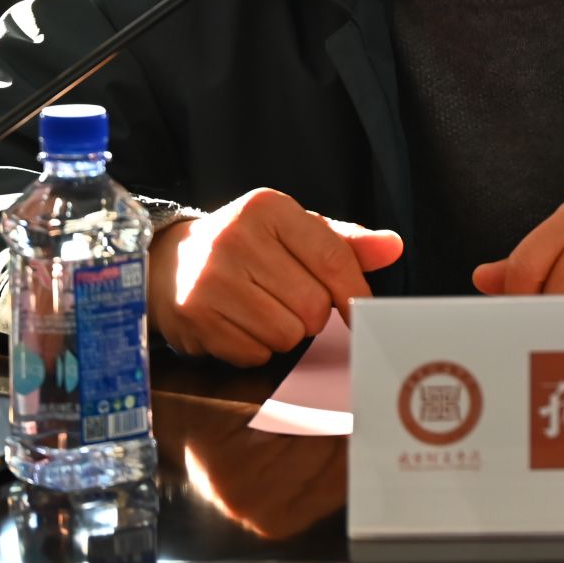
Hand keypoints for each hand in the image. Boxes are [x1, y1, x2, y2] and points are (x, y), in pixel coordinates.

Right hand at [150, 188, 401, 365]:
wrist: (169, 261)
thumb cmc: (247, 247)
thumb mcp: (292, 231)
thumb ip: (343, 242)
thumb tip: (394, 246)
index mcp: (269, 209)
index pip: (334, 259)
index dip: (356, 295)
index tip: (362, 314)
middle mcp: (238, 238)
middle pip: (313, 306)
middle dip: (312, 315)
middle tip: (290, 301)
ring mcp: (212, 278)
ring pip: (286, 334)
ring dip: (284, 334)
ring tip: (262, 310)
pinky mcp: (195, 315)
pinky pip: (255, 353)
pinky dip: (256, 348)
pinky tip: (238, 324)